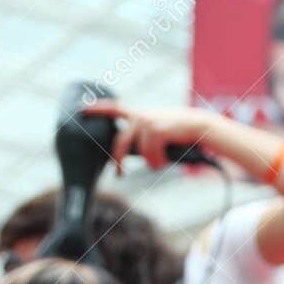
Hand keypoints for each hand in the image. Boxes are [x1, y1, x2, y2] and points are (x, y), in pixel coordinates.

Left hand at [81, 102, 214, 172]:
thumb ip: (145, 136)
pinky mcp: (156, 129)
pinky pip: (150, 153)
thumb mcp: (161, 130)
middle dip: (118, 159)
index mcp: (140, 114)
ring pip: (140, 151)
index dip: (97, 109)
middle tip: (119, 174)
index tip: (82, 110)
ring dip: (151, 162)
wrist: (202, 126)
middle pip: (120, 141)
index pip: (114, 109)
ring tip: (160, 164)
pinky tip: (165, 161)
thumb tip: (132, 153)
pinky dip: (158, 161)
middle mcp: (141, 116)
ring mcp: (148, 122)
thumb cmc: (184, 133)